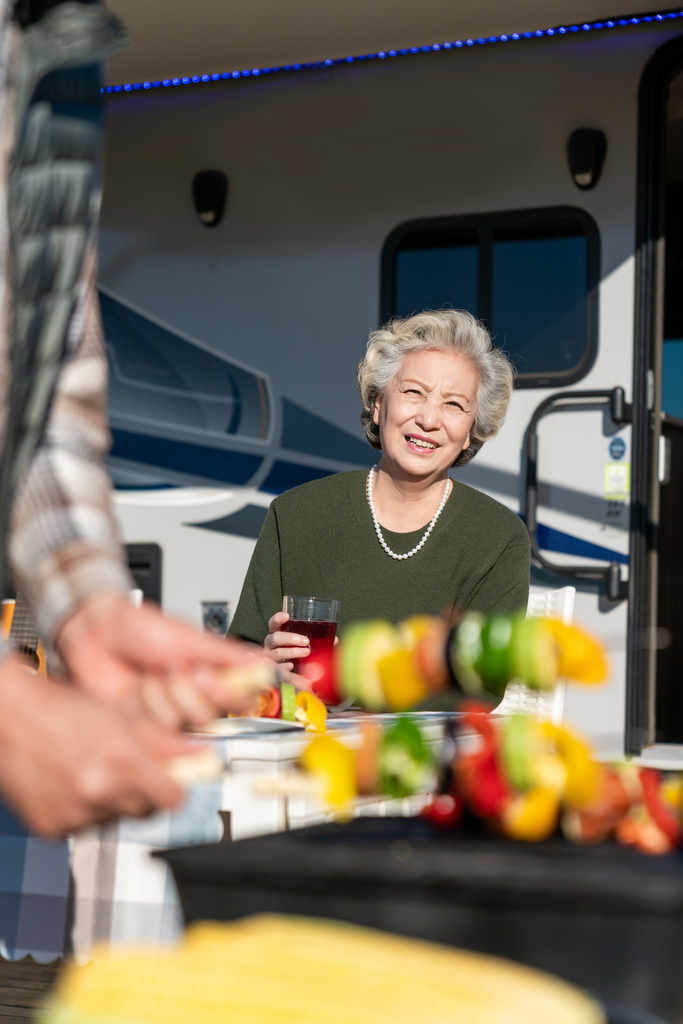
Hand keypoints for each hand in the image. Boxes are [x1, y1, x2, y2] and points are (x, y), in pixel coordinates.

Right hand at [0, 655, 192, 835]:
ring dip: (116, 799)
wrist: (8, 718)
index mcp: (120, 758)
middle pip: (148, 811)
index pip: (174, 797)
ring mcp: (73, 813)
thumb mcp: (121, 715)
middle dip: (149, 791)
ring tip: (98, 768)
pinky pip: (85, 825)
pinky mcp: (52, 828)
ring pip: (117, 817)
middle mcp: (97, 790)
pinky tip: (75, 781)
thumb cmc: (62, 708)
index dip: (178, 786)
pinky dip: (86, 807)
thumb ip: (164, 741)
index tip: (178, 778)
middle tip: (135, 769)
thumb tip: (202, 755)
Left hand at [55, 591, 270, 728]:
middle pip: (208, 716)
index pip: (238, 699)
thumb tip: (264, 661)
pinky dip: (139, 706)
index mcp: (212, 676)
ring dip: (158, 695)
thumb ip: (227, 654)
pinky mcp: (142, 726)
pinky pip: (150, 730)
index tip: (206, 672)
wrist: (97, 634)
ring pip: (177, 723)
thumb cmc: (141, 629)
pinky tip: (132, 691)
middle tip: (171, 668)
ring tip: (146, 675)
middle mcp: (194, 698)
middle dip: (185, 690)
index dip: (222, 690)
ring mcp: (168, 714)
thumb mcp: (188, 638)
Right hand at [264, 611, 310, 670]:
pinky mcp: (272, 669)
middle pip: (276, 638)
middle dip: (290, 638)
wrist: (285, 671)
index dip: (278, 619)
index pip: (273, 623)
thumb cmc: (294, 651)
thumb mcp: (302, 643)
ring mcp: (269, 656)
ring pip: (278, 653)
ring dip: (292, 652)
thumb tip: (334, 640)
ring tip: (306, 652)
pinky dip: (286, 666)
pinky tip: (293, 665)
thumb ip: (315, 640)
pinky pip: (278, 668)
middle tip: (306, 641)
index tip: (287, 616)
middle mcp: (270, 644)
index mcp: (276, 633)